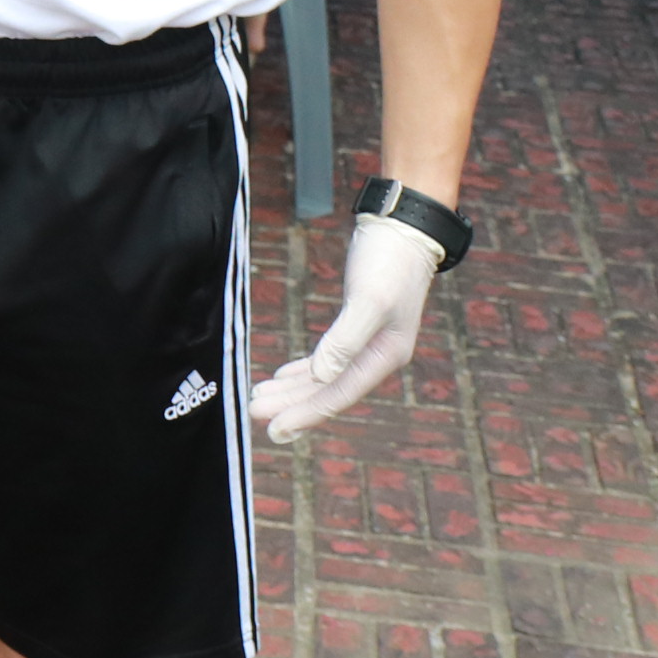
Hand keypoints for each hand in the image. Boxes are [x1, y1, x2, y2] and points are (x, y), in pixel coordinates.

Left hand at [249, 212, 443, 442]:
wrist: (404, 227)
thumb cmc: (390, 262)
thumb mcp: (368, 300)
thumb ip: (346, 340)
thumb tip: (322, 377)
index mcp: (384, 356)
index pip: (338, 395)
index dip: (306, 415)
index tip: (274, 430)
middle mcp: (377, 356)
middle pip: (327, 390)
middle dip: (291, 403)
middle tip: (253, 411)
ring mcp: (367, 342)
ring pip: (324, 376)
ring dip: (292, 389)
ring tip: (259, 397)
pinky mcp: (355, 325)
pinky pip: (327, 358)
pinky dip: (304, 370)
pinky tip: (283, 376)